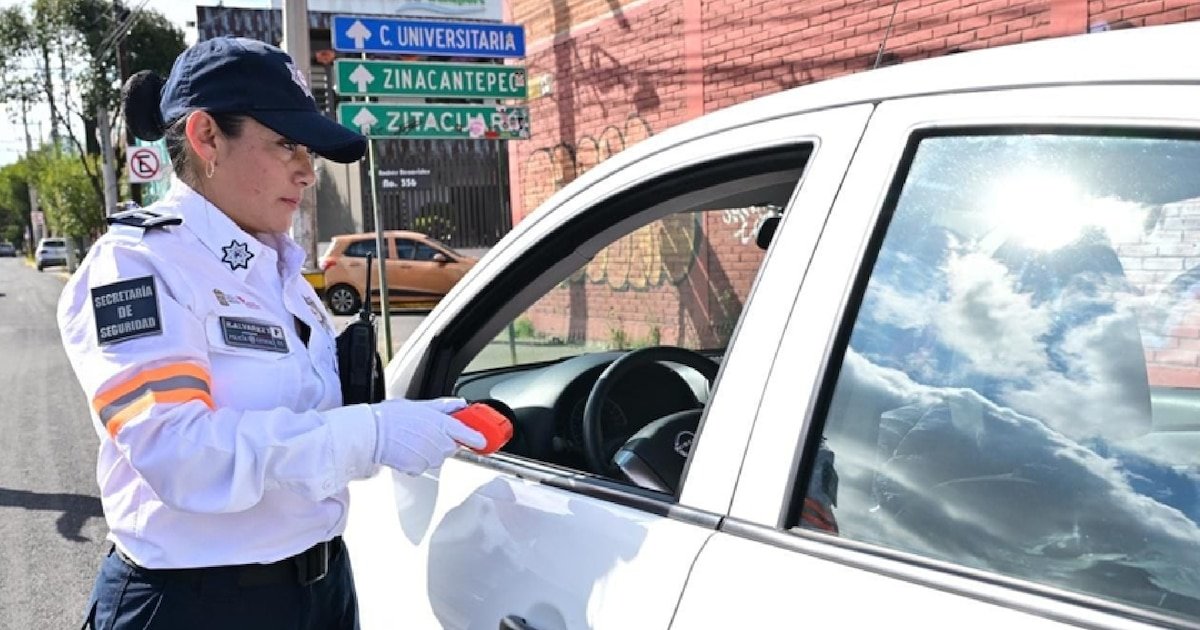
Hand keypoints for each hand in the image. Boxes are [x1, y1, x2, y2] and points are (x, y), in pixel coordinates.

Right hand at [371, 397, 485, 474]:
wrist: (372, 433)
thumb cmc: (391, 417)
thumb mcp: (420, 405)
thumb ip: (443, 406)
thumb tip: (459, 404)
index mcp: (441, 424)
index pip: (468, 433)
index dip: (478, 438)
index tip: (483, 441)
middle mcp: (439, 442)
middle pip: (451, 447)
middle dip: (442, 442)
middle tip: (427, 433)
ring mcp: (429, 457)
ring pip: (437, 458)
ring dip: (429, 452)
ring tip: (412, 441)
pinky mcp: (418, 468)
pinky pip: (422, 466)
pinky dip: (416, 461)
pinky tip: (406, 450)